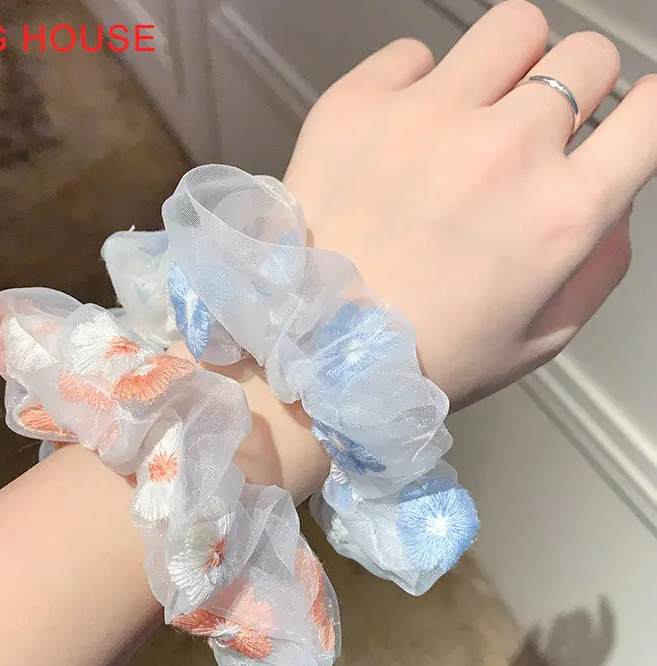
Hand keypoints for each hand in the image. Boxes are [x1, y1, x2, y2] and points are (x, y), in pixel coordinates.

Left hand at [284, 0, 655, 407]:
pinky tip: (400, 133)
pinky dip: (417, 84)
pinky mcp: (357, 104)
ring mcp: (428, 116)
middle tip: (531, 135)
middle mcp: (504, 148)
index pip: (652, 113)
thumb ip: (599, 263)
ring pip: (512, 29)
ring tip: (472, 116)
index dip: (645, 113)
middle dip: (573, 93)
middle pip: (584, 57)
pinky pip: (413, 52)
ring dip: (508, 68)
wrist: (315, 351)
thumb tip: (613, 198)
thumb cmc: (422, 358)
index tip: (623, 122)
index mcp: (561, 212)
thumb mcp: (539, 338)